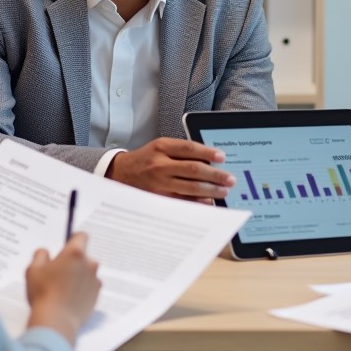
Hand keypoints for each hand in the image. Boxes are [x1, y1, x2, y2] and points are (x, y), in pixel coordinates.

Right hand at [25, 232, 101, 343]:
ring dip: (77, 276)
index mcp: (75, 253)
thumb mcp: (33, 269)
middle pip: (83, 256)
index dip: (73, 239)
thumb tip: (46, 253)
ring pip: (86, 272)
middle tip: (57, 273)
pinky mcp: (97, 295)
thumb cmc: (43, 293)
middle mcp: (90, 264)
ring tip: (61, 289)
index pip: (81, 236)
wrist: (56, 321)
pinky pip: (89, 287)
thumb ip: (40, 255)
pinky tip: (68, 299)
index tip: (66, 246)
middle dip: (72, 262)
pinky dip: (81, 290)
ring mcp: (95, 280)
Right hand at [106, 138, 235, 200]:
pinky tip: (209, 202)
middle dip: (215, 175)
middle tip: (230, 179)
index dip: (208, 152)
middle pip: (193, 169)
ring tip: (224, 191)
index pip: (189, 148)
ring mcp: (159, 184)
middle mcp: (160, 165)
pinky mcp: (158, 199)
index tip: (222, 157)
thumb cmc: (145, 160)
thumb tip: (209, 160)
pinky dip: (198, 202)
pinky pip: (182, 201)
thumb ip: (180, 151)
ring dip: (211, 190)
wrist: (120, 174)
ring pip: (190, 187)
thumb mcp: (159, 148)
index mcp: (161, 147)